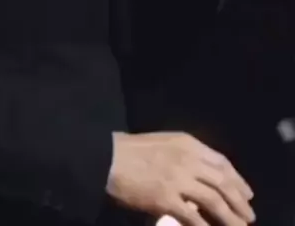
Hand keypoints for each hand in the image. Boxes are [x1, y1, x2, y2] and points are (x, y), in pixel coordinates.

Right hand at [106, 131, 254, 225]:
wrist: (110, 158)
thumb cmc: (135, 150)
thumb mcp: (167, 143)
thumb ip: (189, 156)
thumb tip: (209, 176)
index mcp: (188, 143)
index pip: (222, 162)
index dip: (238, 180)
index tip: (248, 194)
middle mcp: (188, 159)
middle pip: (223, 182)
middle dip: (240, 201)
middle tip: (249, 216)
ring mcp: (178, 179)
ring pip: (214, 200)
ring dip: (231, 217)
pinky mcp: (166, 199)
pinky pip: (194, 217)